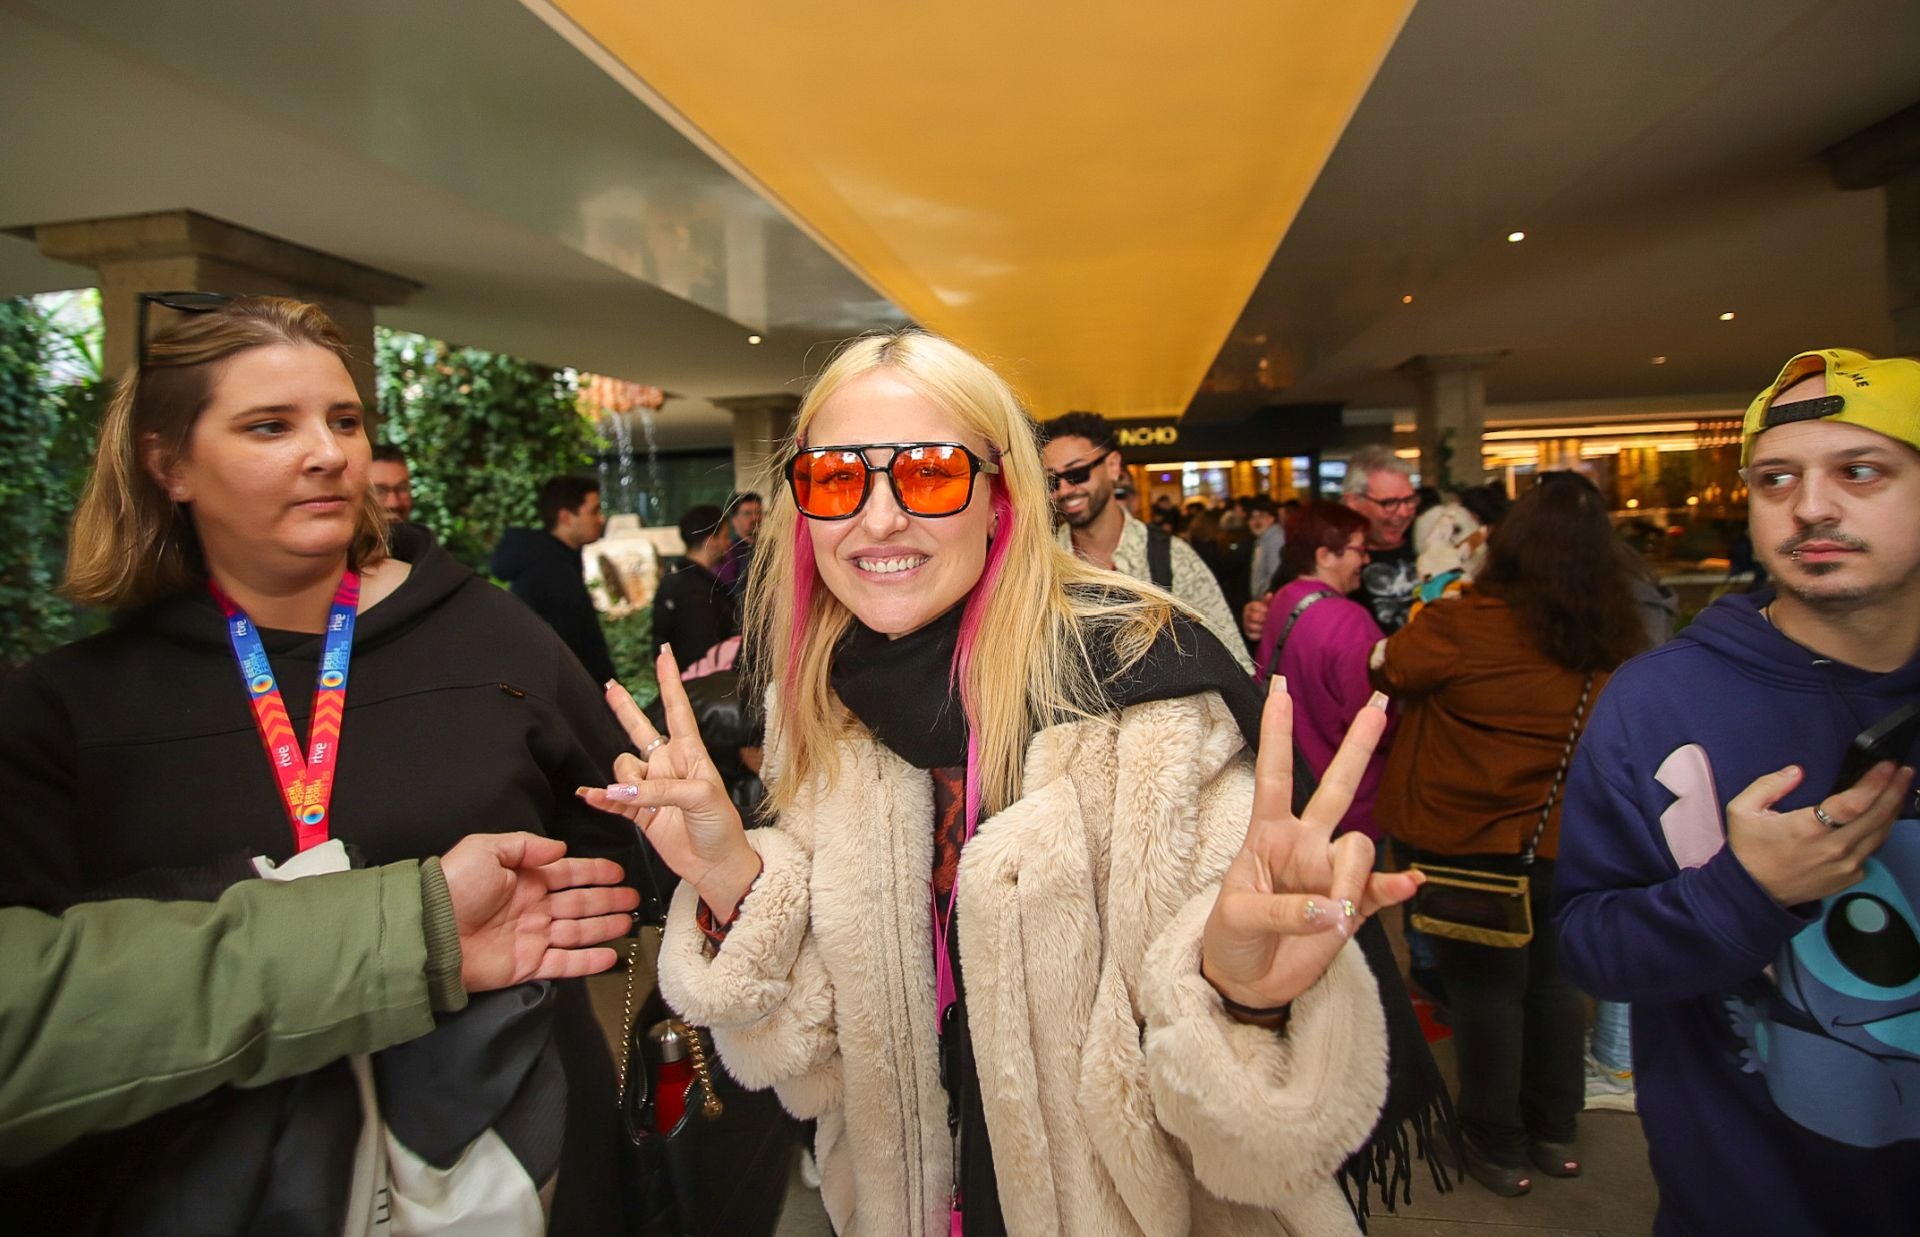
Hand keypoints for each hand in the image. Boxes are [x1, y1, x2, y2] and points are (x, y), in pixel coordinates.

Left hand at [440, 832, 639, 991]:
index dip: (594, 873)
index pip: (568, 874)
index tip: (618, 872)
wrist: (429, 931)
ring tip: (628, 922)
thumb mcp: (485, 849)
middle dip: (607, 900)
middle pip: (580, 902)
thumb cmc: (454, 887)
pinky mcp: (529, 965)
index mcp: (525, 879)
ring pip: (578, 931)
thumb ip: (525, 845)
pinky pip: (566, 963)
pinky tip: (610, 955)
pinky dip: (589, 961)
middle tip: (632, 899)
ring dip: (604, 927)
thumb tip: (560, 849)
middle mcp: (533, 908)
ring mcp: (533, 937)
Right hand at [577, 645, 761, 919]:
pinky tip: (590, 796)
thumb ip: (659, 790)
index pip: (677, 711)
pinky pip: (612, 798)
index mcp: (691, 754)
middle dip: (624, 709)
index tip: (664, 655)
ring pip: (622, 768)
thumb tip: (619, 789)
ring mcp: (651, 788)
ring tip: (638, 799)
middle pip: (640, 729)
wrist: (716, 865)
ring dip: (623, 781)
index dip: (669, 682)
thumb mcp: (701, 798)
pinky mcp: (639, 813)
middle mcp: (668, 765)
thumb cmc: (721, 827)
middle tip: (608, 686)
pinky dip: (600, 798)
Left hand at [1201, 679, 1421, 1009]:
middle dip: (1357, 748)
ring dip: (1347, 878)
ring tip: (1329, 914)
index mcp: (1267, 835)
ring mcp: (1329, 873)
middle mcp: (1304, 845)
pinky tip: (1410, 884)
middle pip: (1334, 788)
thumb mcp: (1237, 917)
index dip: (1277, 734)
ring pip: (1358, 848)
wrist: (1247, 981)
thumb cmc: (1231, 938)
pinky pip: (1380, 889)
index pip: (1274, 775)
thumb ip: (1283, 909)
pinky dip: (1395, 888)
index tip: (1281, 688)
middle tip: (1379, 706)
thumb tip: (1334, 907)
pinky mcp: (1352, 907)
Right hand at [1242, 594, 1270, 641]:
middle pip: (1253, 616)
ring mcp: (1246, 625)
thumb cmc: (1264, 613)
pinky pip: (1252, 635)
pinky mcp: (1248, 634)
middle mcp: (1246, 616)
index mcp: (1249, 607)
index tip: (1267, 610)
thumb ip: (1267, 601)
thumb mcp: (1266, 605)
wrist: (1262, 624)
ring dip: (1261, 627)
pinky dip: (1259, 635)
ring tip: (1268, 626)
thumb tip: (1269, 595)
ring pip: (1252, 626)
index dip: (1261, 608)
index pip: (1253, 606)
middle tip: (1269, 619)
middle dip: (1262, 618)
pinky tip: (1264, 633)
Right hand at [1726, 760, 1913, 906]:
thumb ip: (1768, 785)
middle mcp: (1834, 848)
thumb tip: (1796, 771)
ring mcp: (1846, 865)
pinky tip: (1879, 818)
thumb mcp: (1742, 810)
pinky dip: (1878, 832)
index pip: (1853, 803)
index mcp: (1808, 828)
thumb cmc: (1749, 849)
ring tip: (1899, 789)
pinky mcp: (1850, 877)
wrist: (1753, 893)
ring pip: (1880, 834)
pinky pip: (1871, 851)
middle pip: (1877, 816)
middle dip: (1894, 790)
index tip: (1887, 766)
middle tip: (1903, 771)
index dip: (1875, 783)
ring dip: (1892, 810)